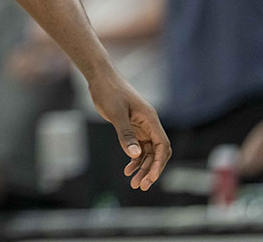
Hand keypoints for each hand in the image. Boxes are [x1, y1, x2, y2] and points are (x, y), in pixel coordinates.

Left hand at [90, 74, 171, 190]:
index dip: (159, 163)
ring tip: (134, 183)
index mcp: (150, 119)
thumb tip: (135, 154)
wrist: (100, 77)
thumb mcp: (115, 113)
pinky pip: (137, 146)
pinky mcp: (132, 127)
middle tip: (141, 186)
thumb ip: (125, 134)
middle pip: (156, 152)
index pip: (162, 146)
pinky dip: (134, 158)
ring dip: (142, 167)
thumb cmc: (109, 91)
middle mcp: (149, 124)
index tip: (151, 177)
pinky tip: (128, 169)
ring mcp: (141, 126)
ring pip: (147, 151)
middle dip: (151, 170)